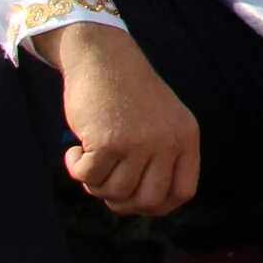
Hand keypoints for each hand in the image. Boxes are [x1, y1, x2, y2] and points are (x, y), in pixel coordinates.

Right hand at [38, 21, 198, 217]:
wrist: (104, 57)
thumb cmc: (127, 95)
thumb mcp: (161, 122)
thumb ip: (161, 159)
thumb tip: (144, 205)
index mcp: (186, 137)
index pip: (183, 192)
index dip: (156, 204)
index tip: (134, 198)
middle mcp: (169, 141)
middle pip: (149, 201)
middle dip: (122, 203)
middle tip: (105, 184)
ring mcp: (141, 142)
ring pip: (115, 192)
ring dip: (95, 184)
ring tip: (91, 160)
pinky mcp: (110, 140)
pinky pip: (89, 177)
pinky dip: (76, 169)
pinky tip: (75, 150)